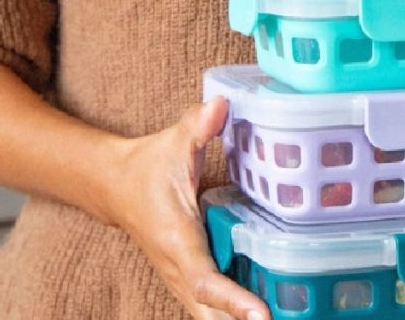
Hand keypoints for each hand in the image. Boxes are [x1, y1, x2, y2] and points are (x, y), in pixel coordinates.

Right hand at [99, 97, 269, 319]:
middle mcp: (179, 270)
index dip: (233, 300)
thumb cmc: (149, 166)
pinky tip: (274, 312)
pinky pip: (213, 309)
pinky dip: (237, 315)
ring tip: (289, 319)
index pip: (205, 281)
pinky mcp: (189, 282)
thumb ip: (197, 126)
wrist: (115, 186)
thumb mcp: (174, 142)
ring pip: (210, 318)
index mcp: (177, 241)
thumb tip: (219, 105)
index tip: (261, 317)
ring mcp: (183, 281)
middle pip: (210, 315)